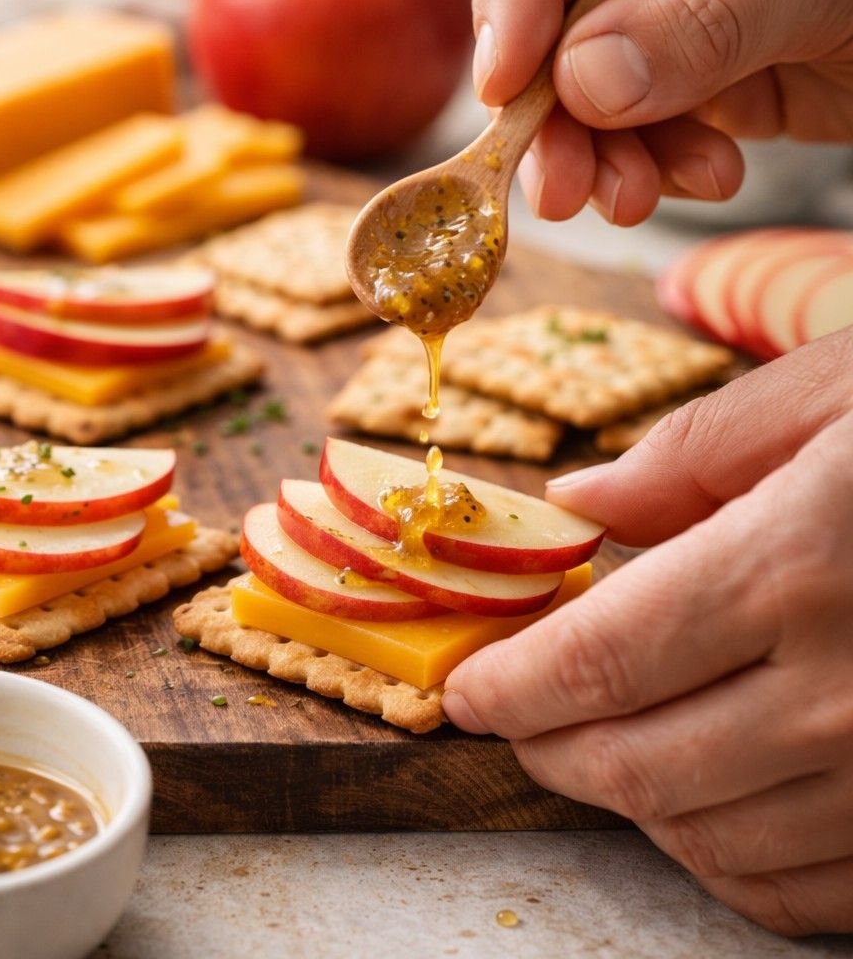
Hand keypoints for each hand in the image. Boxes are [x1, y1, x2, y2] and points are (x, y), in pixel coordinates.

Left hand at [443, 328, 852, 934]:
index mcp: (800, 566)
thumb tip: (583, 500)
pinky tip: (701, 799)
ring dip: (627, 799)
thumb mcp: (830, 395)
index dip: (512, 685)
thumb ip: (690, 455)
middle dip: (548, 746)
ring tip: (594, 745)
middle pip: (637, 762)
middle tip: (510, 713)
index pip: (600, 660)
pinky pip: (806, 887)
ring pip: (712, 838)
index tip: (466, 689)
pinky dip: (725, 854)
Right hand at [472, 0, 852, 224]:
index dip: (514, 9)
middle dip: (556, 121)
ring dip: (609, 163)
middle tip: (562, 192)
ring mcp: (669, 21)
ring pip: (591, 101)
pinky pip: (645, 135)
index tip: (505, 91)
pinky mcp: (694, 82)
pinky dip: (664, 169)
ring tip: (641, 199)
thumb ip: (703, 20)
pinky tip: (712, 174)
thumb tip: (582, 80)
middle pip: (555, 35)